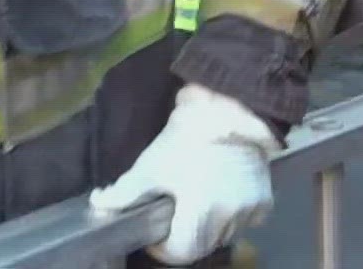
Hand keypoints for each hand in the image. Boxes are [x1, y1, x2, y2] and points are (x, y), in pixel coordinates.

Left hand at [89, 85, 277, 263]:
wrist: (229, 109)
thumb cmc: (186, 139)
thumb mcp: (151, 165)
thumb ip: (123, 192)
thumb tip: (97, 205)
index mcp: (200, 215)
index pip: (181, 254)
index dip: (163, 247)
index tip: (156, 232)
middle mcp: (229, 219)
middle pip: (203, 246)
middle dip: (186, 237)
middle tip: (175, 213)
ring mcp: (250, 211)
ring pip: (225, 235)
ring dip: (211, 228)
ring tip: (199, 201)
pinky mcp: (265, 201)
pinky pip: (247, 221)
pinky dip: (234, 216)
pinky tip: (224, 196)